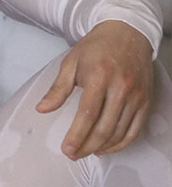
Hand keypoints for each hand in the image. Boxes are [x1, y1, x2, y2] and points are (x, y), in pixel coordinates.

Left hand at [35, 20, 153, 159]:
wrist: (128, 32)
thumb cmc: (96, 47)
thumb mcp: (71, 63)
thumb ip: (58, 88)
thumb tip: (42, 109)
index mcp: (99, 76)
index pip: (87, 114)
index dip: (77, 135)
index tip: (67, 149)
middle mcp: (121, 87)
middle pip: (104, 127)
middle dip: (86, 146)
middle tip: (73, 154)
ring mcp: (136, 95)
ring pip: (119, 132)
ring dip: (102, 147)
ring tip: (86, 152)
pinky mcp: (145, 100)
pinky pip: (135, 130)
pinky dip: (121, 143)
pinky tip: (107, 147)